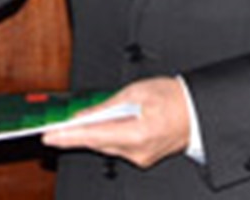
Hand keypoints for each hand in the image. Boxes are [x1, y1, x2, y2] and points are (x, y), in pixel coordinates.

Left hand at [41, 77, 189, 168]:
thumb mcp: (136, 93)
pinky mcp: (143, 158)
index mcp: (138, 133)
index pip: (93, 136)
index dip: (68, 137)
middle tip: (52, 131)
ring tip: (69, 127)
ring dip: (89, 136)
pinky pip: (116, 148)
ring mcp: (141, 157)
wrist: (200, 111)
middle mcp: (138, 151)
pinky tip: (95, 129)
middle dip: (74, 137)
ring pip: (106, 147)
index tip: (49, 136)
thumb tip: (82, 115)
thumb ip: (106, 106)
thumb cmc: (173, 98)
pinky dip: (104, 138)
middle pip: (96, 144)